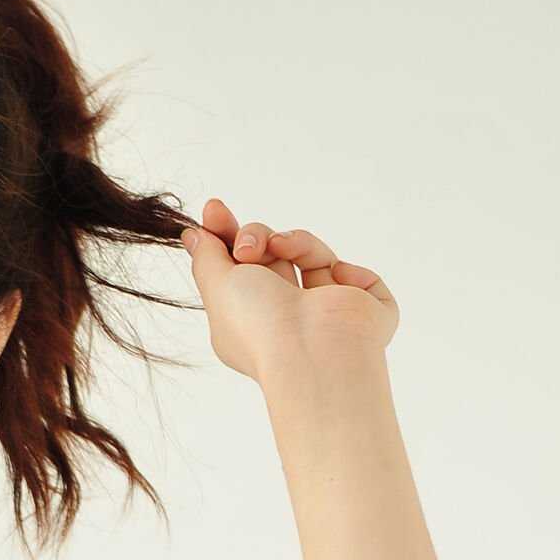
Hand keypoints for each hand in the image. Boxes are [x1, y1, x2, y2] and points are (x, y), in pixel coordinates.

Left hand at [178, 196, 397, 383]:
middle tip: (247, 245)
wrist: (313, 350)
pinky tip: (339, 284)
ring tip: (282, 248)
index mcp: (252, 319)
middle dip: (257, 236)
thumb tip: (194, 235)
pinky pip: (361, 277)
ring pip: (315, 256)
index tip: (213, 209)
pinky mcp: (365, 313)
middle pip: (274, 255)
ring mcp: (329, 315)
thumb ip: (205, 257)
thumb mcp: (216, 286)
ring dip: (297, 242)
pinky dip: (350, 273)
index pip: (241, 269)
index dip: (228, 236)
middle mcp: (289, 318)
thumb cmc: (260, 326)